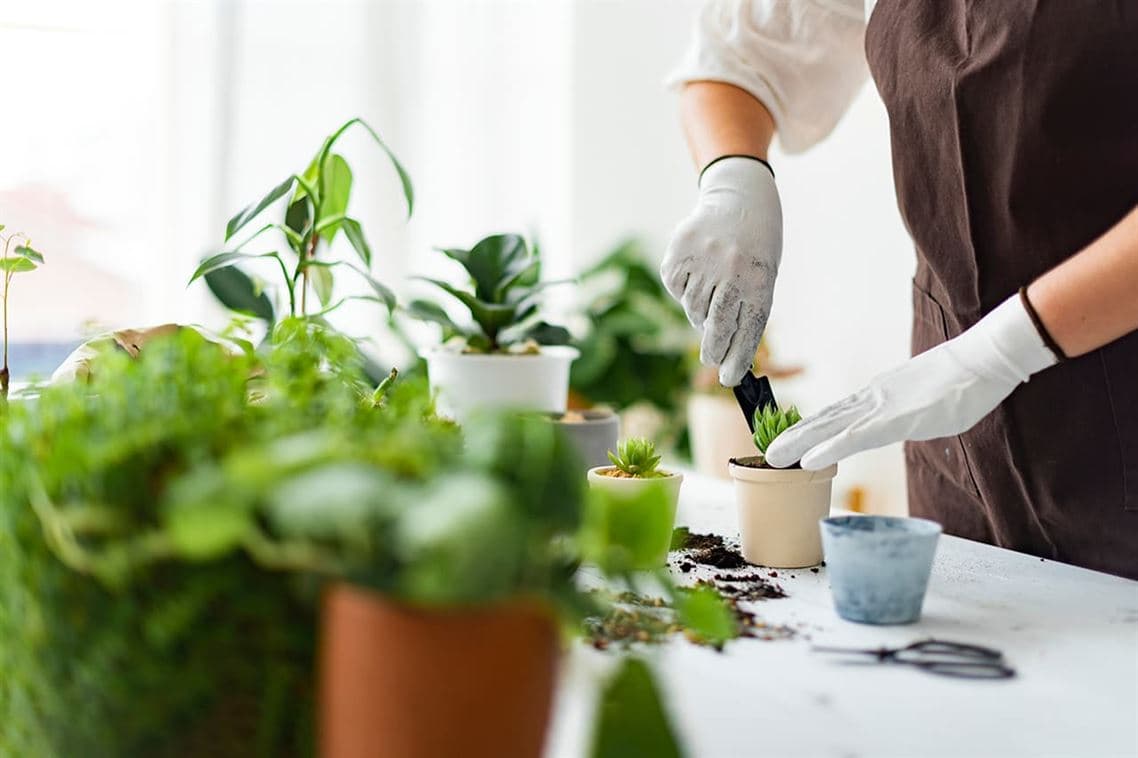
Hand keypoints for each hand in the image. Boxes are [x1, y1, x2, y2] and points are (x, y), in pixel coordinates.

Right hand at [662, 156, 780, 386]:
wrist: (740, 199)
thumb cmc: (756, 248)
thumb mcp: (763, 277)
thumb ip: (745, 311)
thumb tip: (724, 353)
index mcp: (759, 281)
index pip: (746, 332)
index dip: (737, 360)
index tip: (729, 379)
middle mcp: (731, 272)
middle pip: (717, 327)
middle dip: (714, 349)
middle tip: (712, 359)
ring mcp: (703, 261)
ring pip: (694, 309)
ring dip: (700, 314)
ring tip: (711, 296)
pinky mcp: (679, 253)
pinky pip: (676, 289)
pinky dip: (684, 291)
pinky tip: (696, 275)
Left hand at [764, 294, 1058, 469]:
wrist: (984, 359)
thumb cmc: (965, 381)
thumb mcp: (929, 402)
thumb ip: (912, 413)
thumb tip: (909, 421)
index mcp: (880, 395)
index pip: (838, 414)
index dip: (812, 429)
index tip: (791, 442)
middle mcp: (872, 399)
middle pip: (825, 419)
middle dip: (794, 438)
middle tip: (767, 454)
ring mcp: (881, 408)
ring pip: (830, 428)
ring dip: (799, 444)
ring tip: (772, 458)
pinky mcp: (895, 419)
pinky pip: (854, 438)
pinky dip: (828, 449)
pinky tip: (807, 460)